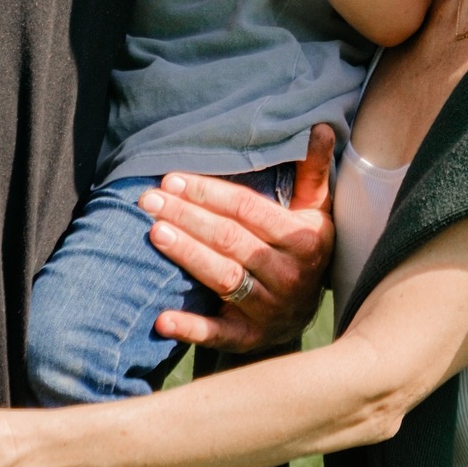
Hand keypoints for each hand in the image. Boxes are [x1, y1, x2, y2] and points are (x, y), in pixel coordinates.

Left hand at [141, 124, 334, 351]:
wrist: (306, 311)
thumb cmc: (302, 247)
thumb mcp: (314, 210)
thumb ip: (312, 171)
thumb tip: (318, 126)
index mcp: (303, 238)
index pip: (248, 210)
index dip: (209, 193)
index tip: (172, 179)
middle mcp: (289, 275)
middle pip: (230, 240)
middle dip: (187, 217)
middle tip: (149, 200)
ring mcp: (270, 310)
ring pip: (223, 278)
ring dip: (187, 255)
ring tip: (154, 232)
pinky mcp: (250, 339)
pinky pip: (220, 335)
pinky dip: (191, 328)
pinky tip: (162, 318)